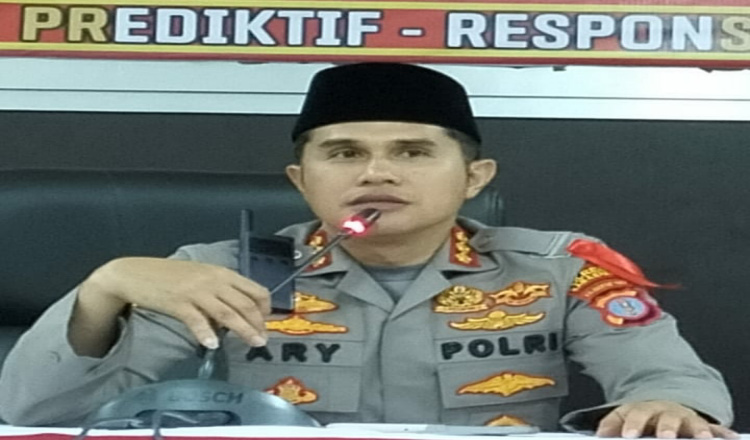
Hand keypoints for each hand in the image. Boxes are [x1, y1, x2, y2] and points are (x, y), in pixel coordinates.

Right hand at [82, 257, 270, 348]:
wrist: (135, 272)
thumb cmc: (170, 276)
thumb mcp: (201, 277)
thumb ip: (220, 291)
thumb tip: (235, 316)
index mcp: (222, 273)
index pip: (254, 289)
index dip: (265, 308)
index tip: (266, 323)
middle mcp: (213, 280)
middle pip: (245, 304)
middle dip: (258, 323)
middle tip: (262, 340)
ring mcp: (196, 291)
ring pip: (228, 313)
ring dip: (244, 330)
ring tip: (253, 343)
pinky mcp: (178, 302)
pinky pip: (197, 320)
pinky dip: (206, 333)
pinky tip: (212, 345)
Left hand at [596, 400, 738, 438]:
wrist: (665, 402)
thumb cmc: (644, 415)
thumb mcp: (626, 414)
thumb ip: (611, 423)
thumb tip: (599, 434)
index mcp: (645, 409)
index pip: (637, 416)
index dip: (633, 425)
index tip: (628, 435)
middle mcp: (667, 413)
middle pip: (667, 420)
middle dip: (666, 428)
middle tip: (665, 437)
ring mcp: (686, 419)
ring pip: (693, 423)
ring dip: (698, 430)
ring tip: (702, 439)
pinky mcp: (702, 426)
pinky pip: (715, 429)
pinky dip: (721, 433)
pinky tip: (729, 438)